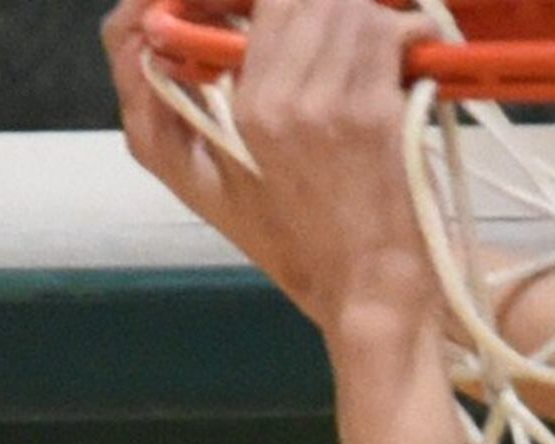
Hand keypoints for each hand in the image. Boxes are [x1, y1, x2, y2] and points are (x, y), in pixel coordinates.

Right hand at [105, 0, 439, 343]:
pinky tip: (408, 43)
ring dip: (349, 8)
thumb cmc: (298, 253)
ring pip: (335, 2)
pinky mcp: (383, 113)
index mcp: (238, 114)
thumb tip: (146, 39)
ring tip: (361, 29)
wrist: (374, 303)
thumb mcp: (207, 188)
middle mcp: (280, 100)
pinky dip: (403, 28)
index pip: (202, 2)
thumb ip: (160, 116)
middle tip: (305, 13)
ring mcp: (333, 104)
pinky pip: (387, 31)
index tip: (228, 1)